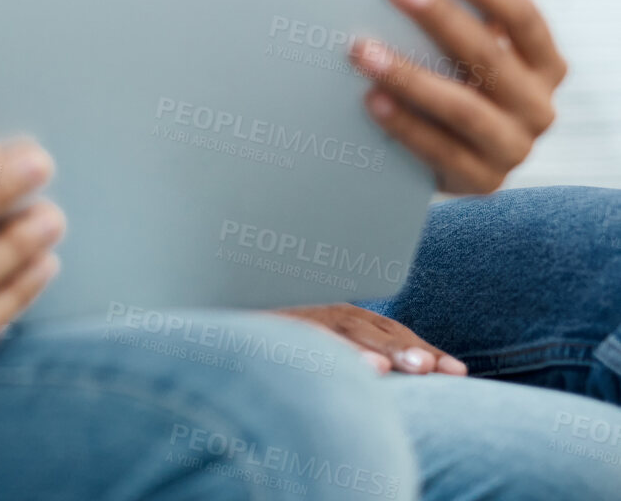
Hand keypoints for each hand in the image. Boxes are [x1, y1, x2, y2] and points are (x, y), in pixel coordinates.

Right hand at [275, 304, 466, 375]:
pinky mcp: (273, 327)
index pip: (392, 332)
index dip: (423, 348)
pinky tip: (361, 369)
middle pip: (371, 329)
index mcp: (345, 318)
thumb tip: (411, 379)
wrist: (236, 339)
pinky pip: (304, 341)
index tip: (457, 372)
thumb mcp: (328, 347)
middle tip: (432, 368)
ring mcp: (300, 320)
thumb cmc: (284, 343)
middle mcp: (326, 314)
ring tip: (399, 369)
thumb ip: (366, 357)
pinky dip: (330, 352)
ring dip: (371, 349)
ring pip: (342, 332)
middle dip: (403, 348)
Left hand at [351, 0, 564, 193]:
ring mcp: (514, 148)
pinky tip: (369, 99)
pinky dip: (404, 124)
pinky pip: (440, 152)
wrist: (451, 156)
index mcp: (544, 64)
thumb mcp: (478, 45)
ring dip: (408, 75)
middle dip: (438, 19)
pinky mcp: (483, 182)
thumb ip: (489, 5)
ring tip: (360, 49)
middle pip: (489, 57)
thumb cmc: (460, 83)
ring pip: (463, 108)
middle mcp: (539, 107)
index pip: (523, 17)